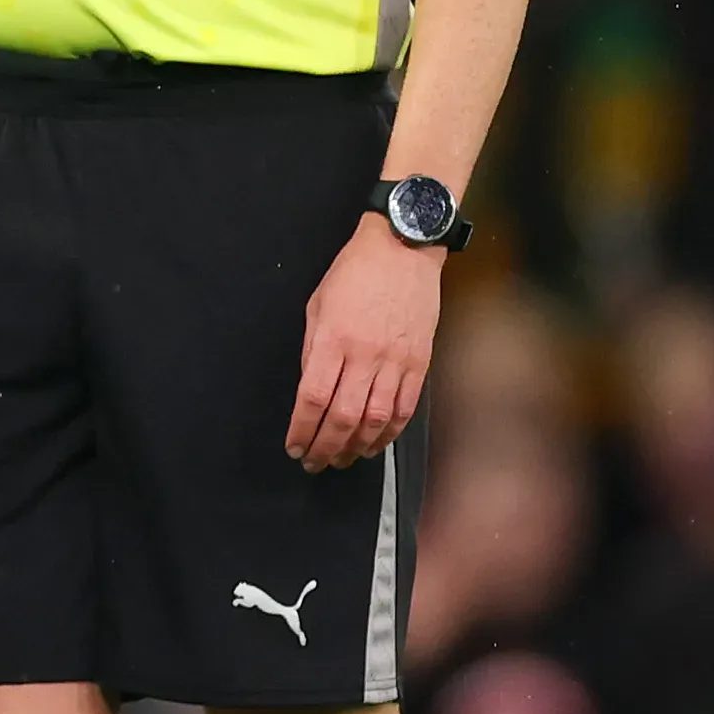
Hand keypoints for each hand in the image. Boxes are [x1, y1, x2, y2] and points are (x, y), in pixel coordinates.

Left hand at [284, 214, 442, 471]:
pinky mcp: (419, 364)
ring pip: (376, 419)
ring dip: (356, 446)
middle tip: (313, 462)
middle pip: (343, 416)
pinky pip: (404, 408)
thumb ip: (313, 349)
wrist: (402, 251)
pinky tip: (374, 443)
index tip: (293, 445)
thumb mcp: (318, 304)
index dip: (302, 428)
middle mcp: (365, 355)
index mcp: (334, 339)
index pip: (314, 398)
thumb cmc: (354, 272)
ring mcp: (396, 361)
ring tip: (341, 459)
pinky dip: (388, 432)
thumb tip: (311, 390)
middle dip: (325, 446)